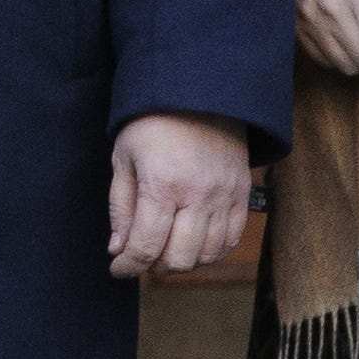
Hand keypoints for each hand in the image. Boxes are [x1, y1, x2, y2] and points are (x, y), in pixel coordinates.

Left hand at [108, 112, 257, 279]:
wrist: (198, 90)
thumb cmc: (153, 122)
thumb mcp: (124, 158)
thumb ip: (121, 207)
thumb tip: (118, 250)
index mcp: (162, 184)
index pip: (146, 247)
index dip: (128, 267)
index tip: (117, 269)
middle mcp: (197, 195)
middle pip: (179, 259)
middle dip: (154, 266)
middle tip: (141, 255)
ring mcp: (224, 196)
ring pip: (207, 255)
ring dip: (183, 261)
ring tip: (166, 248)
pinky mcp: (241, 193)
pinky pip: (231, 240)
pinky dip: (211, 251)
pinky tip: (193, 243)